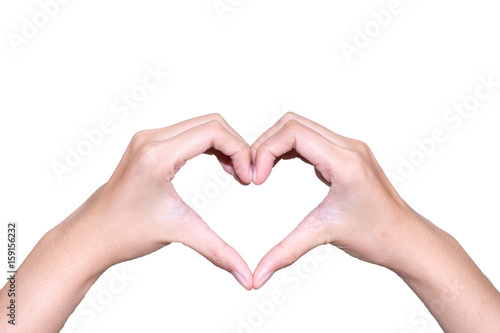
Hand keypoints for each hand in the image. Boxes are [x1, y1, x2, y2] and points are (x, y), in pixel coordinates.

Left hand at [0, 114, 254, 332]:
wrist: (91, 236)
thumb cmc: (125, 233)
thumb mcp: (179, 233)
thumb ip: (219, 252)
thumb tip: (248, 278)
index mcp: (157, 154)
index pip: (212, 131)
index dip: (239, 150)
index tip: (248, 178)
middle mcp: (151, 138)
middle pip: (211, 122)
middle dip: (236, 146)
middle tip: (246, 176)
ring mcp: (148, 139)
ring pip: (201, 125)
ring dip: (224, 145)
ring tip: (235, 173)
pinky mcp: (148, 144)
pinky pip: (189, 132)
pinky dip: (210, 145)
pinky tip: (220, 166)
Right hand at [250, 113, 499, 332]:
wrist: (406, 239)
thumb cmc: (376, 236)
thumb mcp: (323, 236)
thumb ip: (285, 253)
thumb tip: (256, 277)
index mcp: (345, 161)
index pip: (293, 133)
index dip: (265, 150)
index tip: (257, 179)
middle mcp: (348, 147)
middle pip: (292, 123)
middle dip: (266, 144)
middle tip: (254, 172)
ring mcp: (349, 148)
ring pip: (301, 127)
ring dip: (277, 144)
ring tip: (262, 170)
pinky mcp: (347, 154)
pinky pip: (312, 138)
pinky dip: (290, 148)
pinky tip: (280, 166)